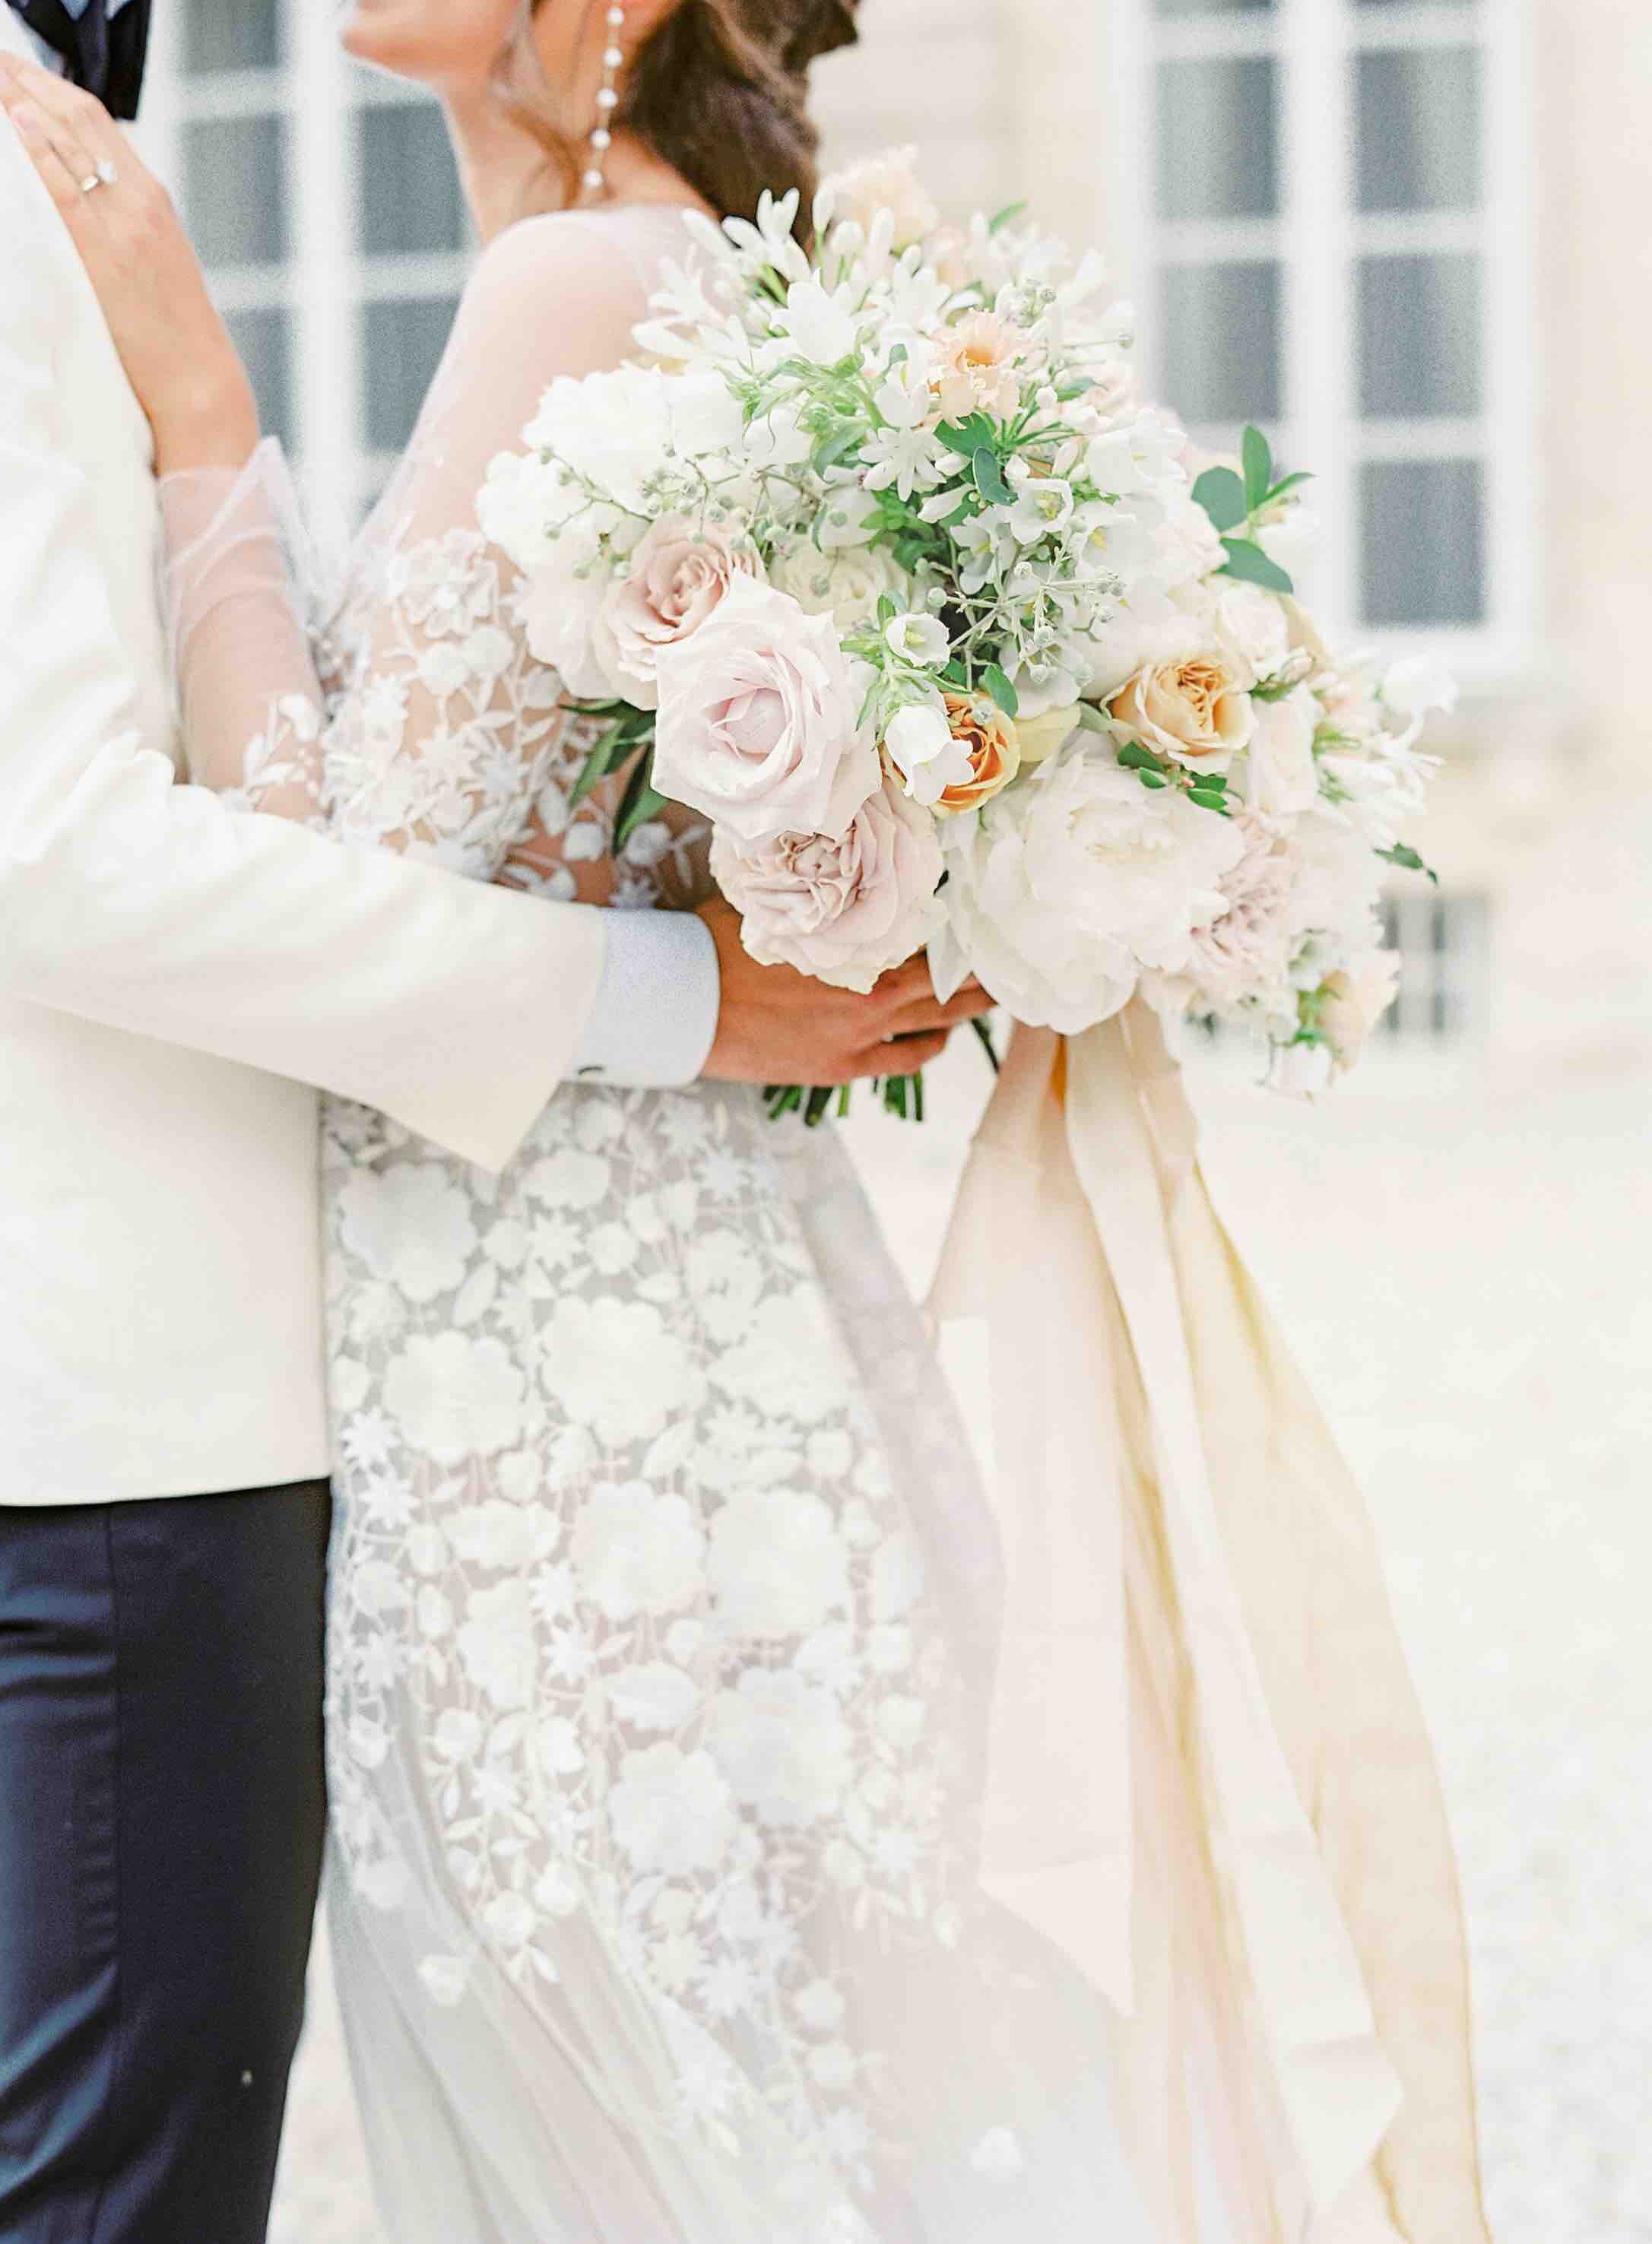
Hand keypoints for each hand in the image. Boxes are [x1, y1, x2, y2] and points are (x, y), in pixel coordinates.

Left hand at [0, 58, 257, 472]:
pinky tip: (16, 121)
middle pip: (81, 118)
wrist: (197, 379)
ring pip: (70, 143)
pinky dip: (39, 151)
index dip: (55, 88)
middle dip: (32, 80)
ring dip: (25, 102)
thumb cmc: (174, 331)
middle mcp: (141, 201)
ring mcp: (124, 226)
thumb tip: (86, 199)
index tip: (20, 70)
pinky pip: (65, 190)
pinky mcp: (106, 256)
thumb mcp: (156, 261)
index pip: (100, 123)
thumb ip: (125, 221)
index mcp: (154, 198)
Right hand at [696, 896, 994, 1085]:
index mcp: (855, 940)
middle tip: (1006, 964)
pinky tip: (940, 1039)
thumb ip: (812, 890)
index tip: (980, 919)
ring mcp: (860, 1032)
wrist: (685, 1002)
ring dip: (964, 1011)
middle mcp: (870, 987)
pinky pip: (906, 1061)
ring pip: (935, 1023)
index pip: (925, 932)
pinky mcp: (842, 1066)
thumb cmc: (719, 942)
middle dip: (977, 974)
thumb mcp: (772, 902)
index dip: (956, 928)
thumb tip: (830, 853)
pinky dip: (928, 1047)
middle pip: (944, 981)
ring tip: (987, 1001)